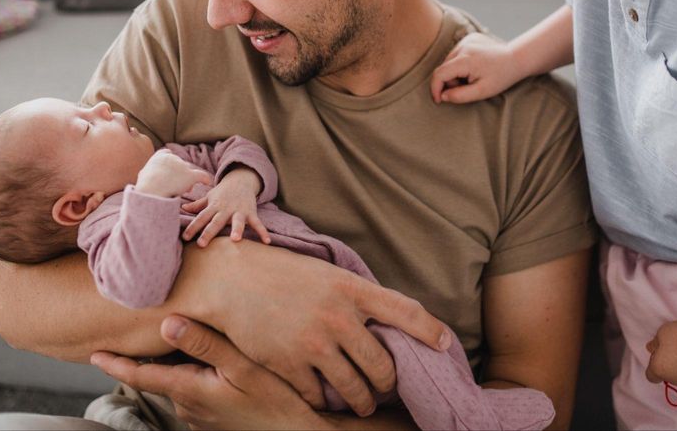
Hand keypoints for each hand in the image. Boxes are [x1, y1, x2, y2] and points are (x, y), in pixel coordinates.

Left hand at [91, 315, 328, 430]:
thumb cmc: (276, 400)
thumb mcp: (244, 367)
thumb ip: (206, 344)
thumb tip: (167, 323)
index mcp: (190, 390)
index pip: (142, 375)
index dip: (116, 364)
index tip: (93, 354)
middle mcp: (188, 406)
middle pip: (163, 373)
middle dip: (155, 353)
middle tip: (148, 327)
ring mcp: (201, 416)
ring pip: (181, 381)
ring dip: (181, 363)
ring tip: (186, 337)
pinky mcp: (215, 420)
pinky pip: (197, 391)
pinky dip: (198, 374)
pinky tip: (217, 363)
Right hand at [136, 150, 211, 197]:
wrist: (150, 192)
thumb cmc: (144, 188)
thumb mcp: (142, 176)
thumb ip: (147, 174)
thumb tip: (144, 177)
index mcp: (159, 157)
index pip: (167, 154)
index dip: (170, 163)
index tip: (171, 171)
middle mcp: (171, 158)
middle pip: (179, 164)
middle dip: (179, 174)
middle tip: (177, 185)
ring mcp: (181, 166)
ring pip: (188, 171)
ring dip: (187, 181)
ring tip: (184, 191)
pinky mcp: (190, 175)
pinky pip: (200, 176)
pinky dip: (204, 179)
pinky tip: (207, 182)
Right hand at [178, 239, 451, 414]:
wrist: (232, 279)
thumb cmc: (282, 273)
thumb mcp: (326, 274)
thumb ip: (355, 297)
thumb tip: (384, 320)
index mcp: (351, 289)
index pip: (405, 311)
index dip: (431, 330)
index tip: (444, 343)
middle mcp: (338, 317)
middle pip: (382, 365)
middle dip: (388, 384)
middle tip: (385, 388)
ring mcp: (313, 343)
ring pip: (354, 389)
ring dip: (362, 401)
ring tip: (363, 403)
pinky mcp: (288, 363)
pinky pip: (318, 394)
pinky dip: (324, 400)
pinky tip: (324, 397)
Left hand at [181, 166, 270, 245]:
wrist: (241, 179)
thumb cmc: (223, 192)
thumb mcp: (209, 197)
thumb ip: (197, 205)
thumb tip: (182, 208)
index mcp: (214, 206)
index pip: (201, 217)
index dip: (192, 227)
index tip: (185, 237)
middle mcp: (225, 209)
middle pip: (216, 221)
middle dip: (209, 232)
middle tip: (201, 243)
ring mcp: (239, 211)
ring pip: (237, 221)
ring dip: (236, 229)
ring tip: (235, 239)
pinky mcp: (251, 212)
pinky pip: (257, 223)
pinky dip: (262, 231)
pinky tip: (266, 241)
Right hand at [429, 32, 523, 103]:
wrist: (517, 59)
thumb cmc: (501, 77)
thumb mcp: (482, 92)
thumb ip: (460, 96)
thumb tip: (443, 96)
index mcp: (465, 59)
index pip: (439, 74)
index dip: (435, 89)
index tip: (438, 101)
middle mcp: (463, 46)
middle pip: (443, 68)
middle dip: (450, 82)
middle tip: (467, 88)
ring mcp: (466, 40)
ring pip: (449, 61)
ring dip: (455, 73)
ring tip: (472, 77)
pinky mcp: (470, 37)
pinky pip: (456, 54)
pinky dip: (460, 63)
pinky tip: (475, 66)